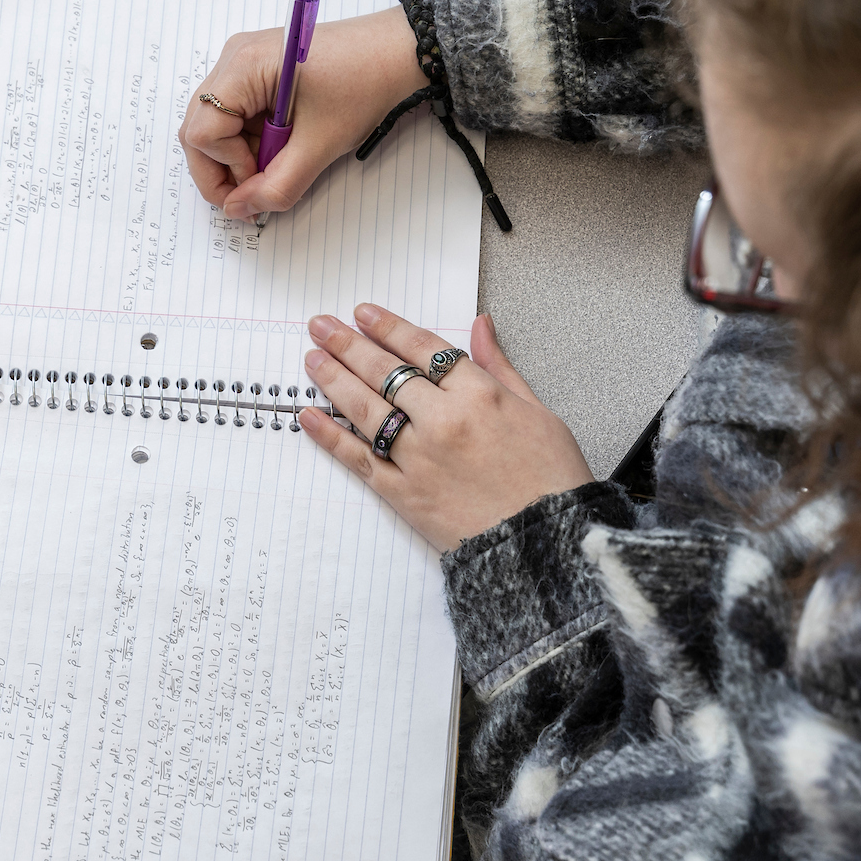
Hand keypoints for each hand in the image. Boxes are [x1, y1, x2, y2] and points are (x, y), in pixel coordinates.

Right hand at [179, 6, 424, 221]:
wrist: (396, 53)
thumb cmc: (364, 85)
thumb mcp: (320, 146)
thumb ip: (277, 185)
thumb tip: (238, 209)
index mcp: (244, 65)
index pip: (202, 132)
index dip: (226, 167)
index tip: (260, 181)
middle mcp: (234, 58)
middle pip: (198, 127)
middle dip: (222, 168)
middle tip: (255, 191)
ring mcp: (243, 62)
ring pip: (214, 124)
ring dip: (238, 155)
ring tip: (277, 164)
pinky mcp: (257, 71)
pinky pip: (234, 115)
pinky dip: (249, 140)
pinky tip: (280, 146)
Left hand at [298, 304, 593, 553]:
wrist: (546, 545)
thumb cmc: (552, 481)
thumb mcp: (539, 411)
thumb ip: (500, 366)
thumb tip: (479, 326)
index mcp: (479, 394)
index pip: (422, 348)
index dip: (388, 327)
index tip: (364, 314)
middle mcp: (443, 421)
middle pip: (385, 372)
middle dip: (349, 344)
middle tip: (322, 326)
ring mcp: (418, 457)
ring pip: (365, 408)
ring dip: (333, 379)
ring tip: (312, 358)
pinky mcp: (403, 494)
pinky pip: (357, 458)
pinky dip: (330, 435)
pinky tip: (309, 416)